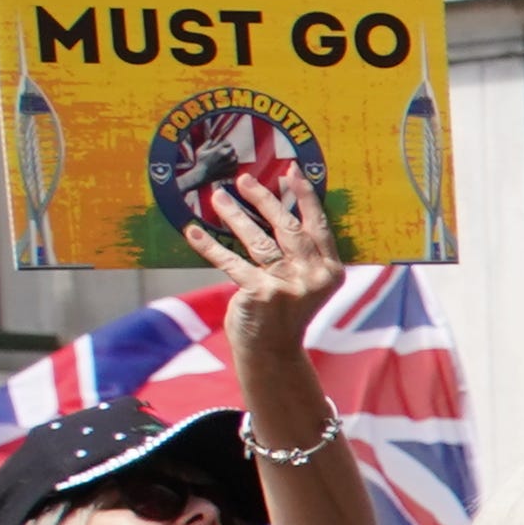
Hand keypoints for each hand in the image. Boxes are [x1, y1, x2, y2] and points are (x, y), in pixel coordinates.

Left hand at [179, 161, 345, 360]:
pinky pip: (231, 262)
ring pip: (258, 241)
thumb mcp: (304, 282)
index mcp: (331, 270)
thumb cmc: (285, 312)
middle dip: (264, 200)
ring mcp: (288, 285)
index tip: (290, 172)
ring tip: (218, 196)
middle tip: (244, 180)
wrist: (273, 352)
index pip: (317, 226)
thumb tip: (279, 210)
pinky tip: (193, 232)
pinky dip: (210, 246)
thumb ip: (301, 254)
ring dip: (234, 215)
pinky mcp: (261, 293)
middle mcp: (314, 276)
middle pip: (287, 228)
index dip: (304, 197)